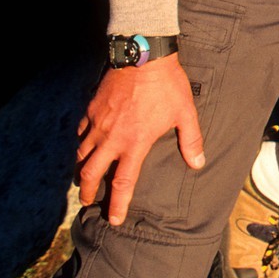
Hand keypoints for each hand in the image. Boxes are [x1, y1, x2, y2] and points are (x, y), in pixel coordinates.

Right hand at [75, 53, 205, 224]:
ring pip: (81, 154)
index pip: (123, 183)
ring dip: (81, 170)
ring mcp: (98, 124)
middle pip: (91, 174)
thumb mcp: (185, 113)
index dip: (118, 204)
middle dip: (88, 192)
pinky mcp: (92, 110)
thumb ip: (191, 140)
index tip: (114, 220)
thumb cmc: (167, 86)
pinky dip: (80, 143)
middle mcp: (111, 138)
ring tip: (83, 179)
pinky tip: (84, 145)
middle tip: (88, 203)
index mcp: (135, 143)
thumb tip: (198, 163)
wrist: (143, 58)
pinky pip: (80, 132)